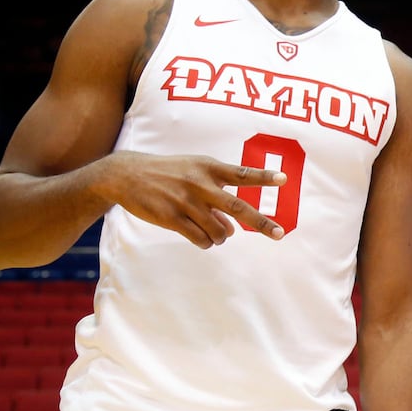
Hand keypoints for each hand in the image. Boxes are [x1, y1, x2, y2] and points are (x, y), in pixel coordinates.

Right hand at [106, 151, 286, 247]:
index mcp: (209, 168)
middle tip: (280, 234)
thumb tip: (231, 231)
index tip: (284, 179)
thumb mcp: (194, 173)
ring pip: (219, 231)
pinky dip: (206, 242)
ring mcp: (186, 201)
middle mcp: (200, 183)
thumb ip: (216, 198)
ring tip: (215, 233)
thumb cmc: (169, 174)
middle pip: (238, 207)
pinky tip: (201, 237)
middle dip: (261, 222)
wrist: (127, 175)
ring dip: (221, 237)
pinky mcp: (171, 217)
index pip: (242, 173)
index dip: (263, 176)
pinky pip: (200, 239)